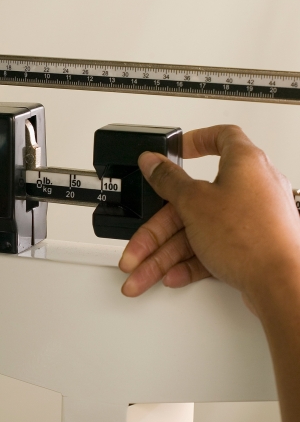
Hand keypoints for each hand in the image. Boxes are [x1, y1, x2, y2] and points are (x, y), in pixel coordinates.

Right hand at [119, 125, 299, 302]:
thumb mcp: (194, 202)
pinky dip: (190, 259)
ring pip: (198, 230)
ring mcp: (253, 218)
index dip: (196, 140)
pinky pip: (212, 247)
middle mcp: (252, 187)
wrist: (282, 284)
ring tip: (144, 269)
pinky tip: (172, 273)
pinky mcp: (252, 245)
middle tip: (140, 239)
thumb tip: (152, 161)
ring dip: (165, 253)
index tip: (177, 149)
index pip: (222, 136)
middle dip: (158, 227)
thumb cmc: (252, 238)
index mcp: (245, 163)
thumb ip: (168, 180)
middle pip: (193, 199)